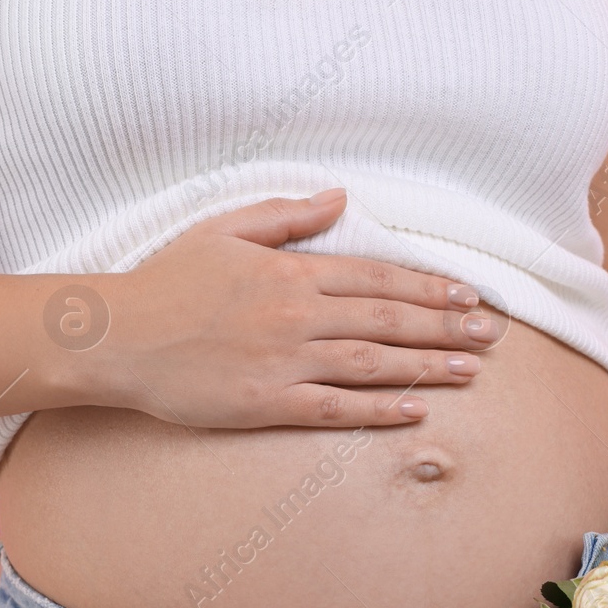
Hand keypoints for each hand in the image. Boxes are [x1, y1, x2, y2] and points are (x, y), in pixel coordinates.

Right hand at [90, 190, 497, 427]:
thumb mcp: (224, 230)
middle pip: (387, 321)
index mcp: (290, 273)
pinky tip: (415, 410)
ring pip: (372, 364)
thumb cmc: (166, 282)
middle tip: (489, 336)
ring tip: (469, 372)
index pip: (376, 278)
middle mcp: (297, 316)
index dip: (427, 288)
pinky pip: (335, 408)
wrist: (117, 337)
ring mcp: (284, 362)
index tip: (467, 296)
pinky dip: (378, 409)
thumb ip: (285, 215)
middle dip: (444, 327)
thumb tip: (338, 197)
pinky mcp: (267, 404)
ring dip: (426, 367)